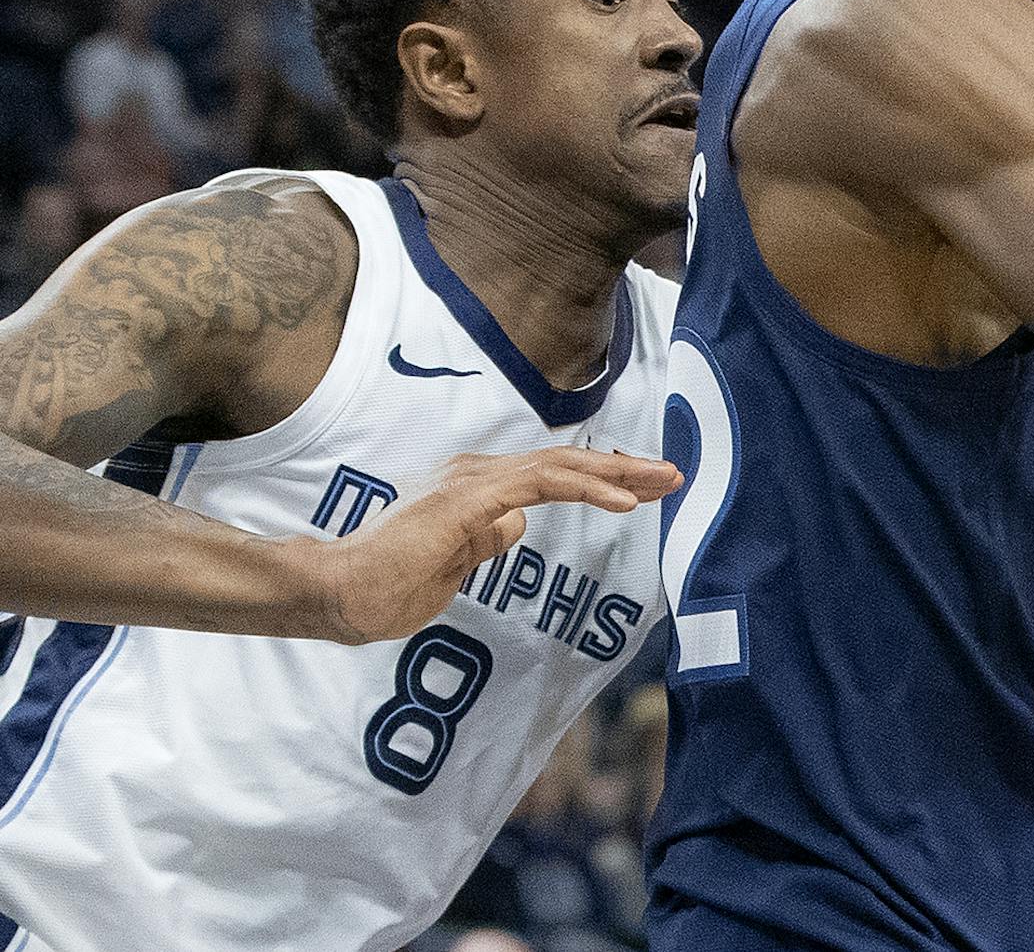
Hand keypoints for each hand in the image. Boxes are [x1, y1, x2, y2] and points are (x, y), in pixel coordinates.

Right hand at [301, 447, 680, 643]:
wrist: (335, 596)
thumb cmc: (385, 589)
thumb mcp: (452, 568)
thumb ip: (483, 542)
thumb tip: (516, 524)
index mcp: (475, 491)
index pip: (551, 476)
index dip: (601, 480)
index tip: (644, 490)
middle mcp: (476, 476)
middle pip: (565, 463)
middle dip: (623, 469)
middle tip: (672, 475)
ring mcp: (471, 483)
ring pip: (559, 467)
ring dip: (617, 473)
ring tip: (662, 481)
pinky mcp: (468, 500)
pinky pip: (540, 485)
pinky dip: (588, 488)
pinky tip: (625, 502)